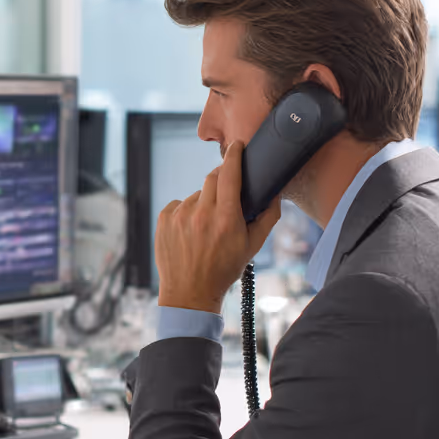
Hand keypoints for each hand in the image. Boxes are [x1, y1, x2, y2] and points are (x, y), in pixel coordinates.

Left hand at [155, 140, 280, 312]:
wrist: (190, 292)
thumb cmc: (224, 269)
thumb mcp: (253, 246)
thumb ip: (268, 217)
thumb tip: (275, 193)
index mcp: (225, 218)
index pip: (229, 174)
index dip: (234, 156)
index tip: (236, 146)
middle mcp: (200, 214)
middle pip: (212, 179)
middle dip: (221, 181)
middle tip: (226, 197)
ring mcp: (179, 216)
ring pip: (196, 195)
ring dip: (204, 204)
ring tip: (205, 229)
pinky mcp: (163, 220)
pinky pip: (178, 204)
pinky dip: (186, 213)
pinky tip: (190, 232)